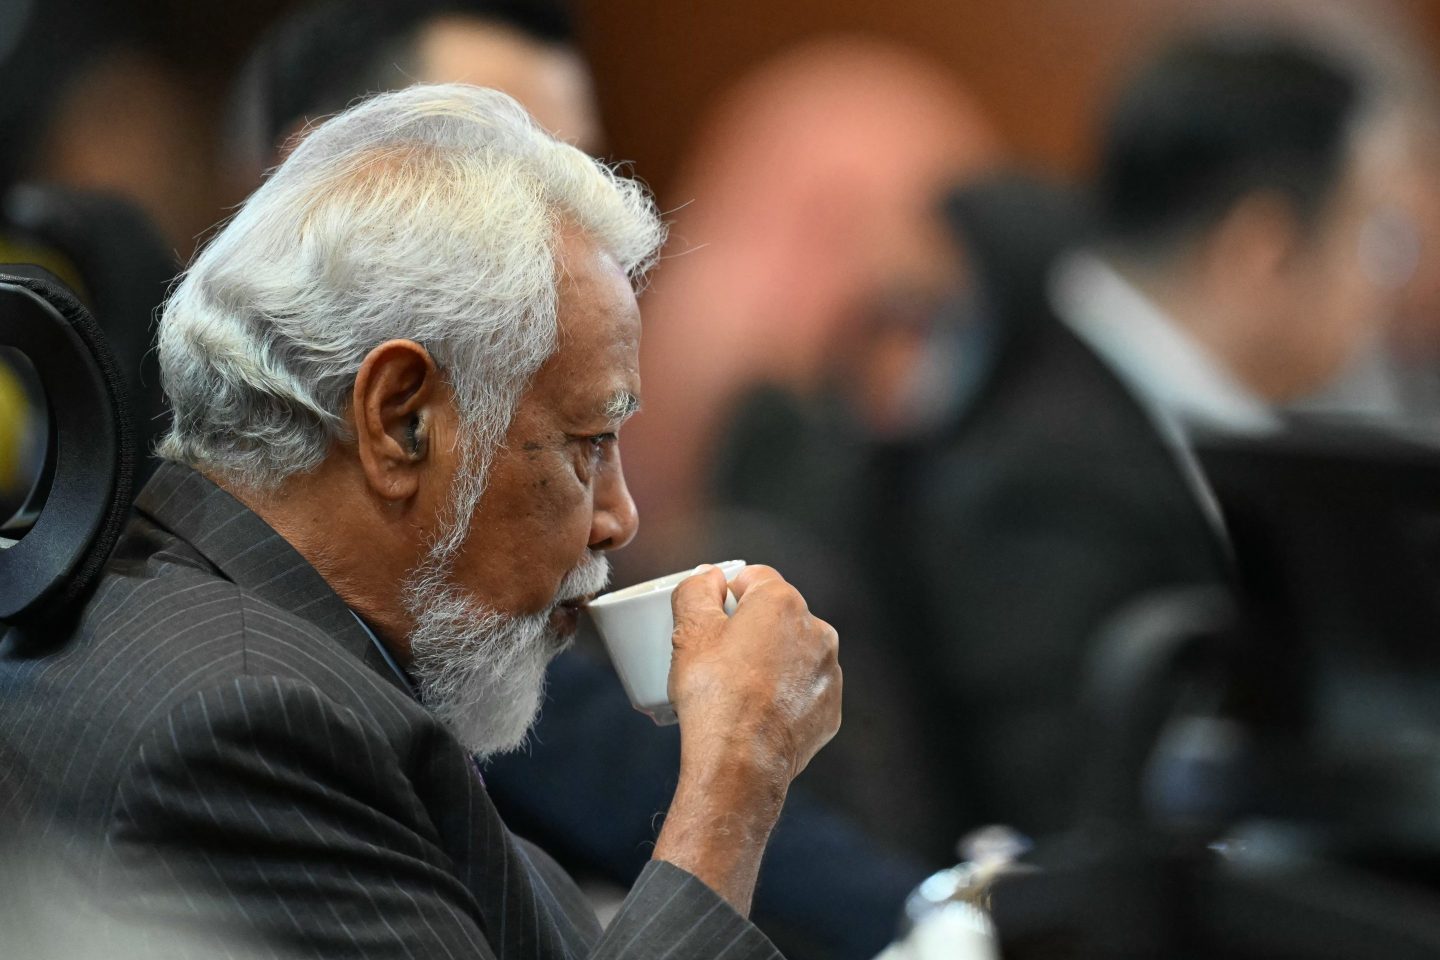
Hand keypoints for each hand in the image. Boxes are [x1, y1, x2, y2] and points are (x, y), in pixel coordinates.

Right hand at [652, 564, 840, 913]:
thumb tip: (709, 577)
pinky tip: (757, 711)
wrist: (741, 762)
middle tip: (717, 656)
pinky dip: (784, 694)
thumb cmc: (713, 694)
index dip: (725, 594)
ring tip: (737, 688)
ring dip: (770, 660)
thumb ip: (696, 589)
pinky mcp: (830, 708)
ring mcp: (828, 671)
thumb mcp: (689, 631)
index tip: (708, 619)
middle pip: (776, 615)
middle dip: (750, 628)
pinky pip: (803, 689)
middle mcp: (816, 630)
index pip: (752, 578)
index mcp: (783, 602)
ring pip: (793, 652)